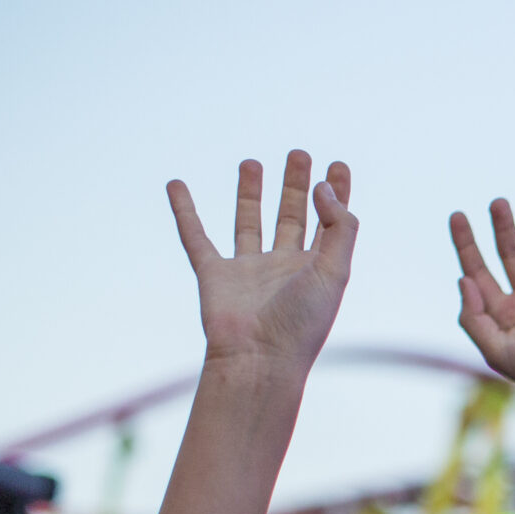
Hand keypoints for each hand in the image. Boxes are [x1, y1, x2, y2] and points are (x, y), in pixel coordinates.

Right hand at [167, 151, 356, 374]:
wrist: (258, 359)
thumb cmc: (302, 322)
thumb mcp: (334, 271)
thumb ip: (338, 227)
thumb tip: (322, 187)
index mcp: (318, 269)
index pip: (330, 223)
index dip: (336, 194)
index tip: (337, 164)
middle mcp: (285, 268)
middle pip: (292, 217)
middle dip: (295, 186)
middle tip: (299, 154)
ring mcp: (248, 271)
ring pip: (249, 222)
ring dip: (251, 193)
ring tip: (253, 162)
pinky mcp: (213, 275)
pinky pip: (195, 236)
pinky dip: (184, 211)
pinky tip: (176, 185)